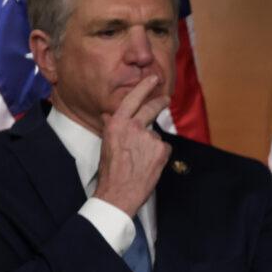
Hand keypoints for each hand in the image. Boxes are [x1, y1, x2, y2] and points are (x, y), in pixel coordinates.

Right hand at [94, 76, 171, 216]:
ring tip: (140, 160)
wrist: (118, 193)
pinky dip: (159, 155)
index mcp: (116, 124)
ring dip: (151, 145)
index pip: (132, 99)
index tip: (154, 78)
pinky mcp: (161, 149)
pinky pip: (163, 148)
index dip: (144, 87)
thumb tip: (108, 115)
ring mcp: (149, 138)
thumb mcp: (106, 144)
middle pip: (151, 109)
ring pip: (156, 136)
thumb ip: (111, 127)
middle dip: (160, 102)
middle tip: (165, 99)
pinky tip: (148, 165)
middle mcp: (133, 127)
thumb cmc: (110, 171)